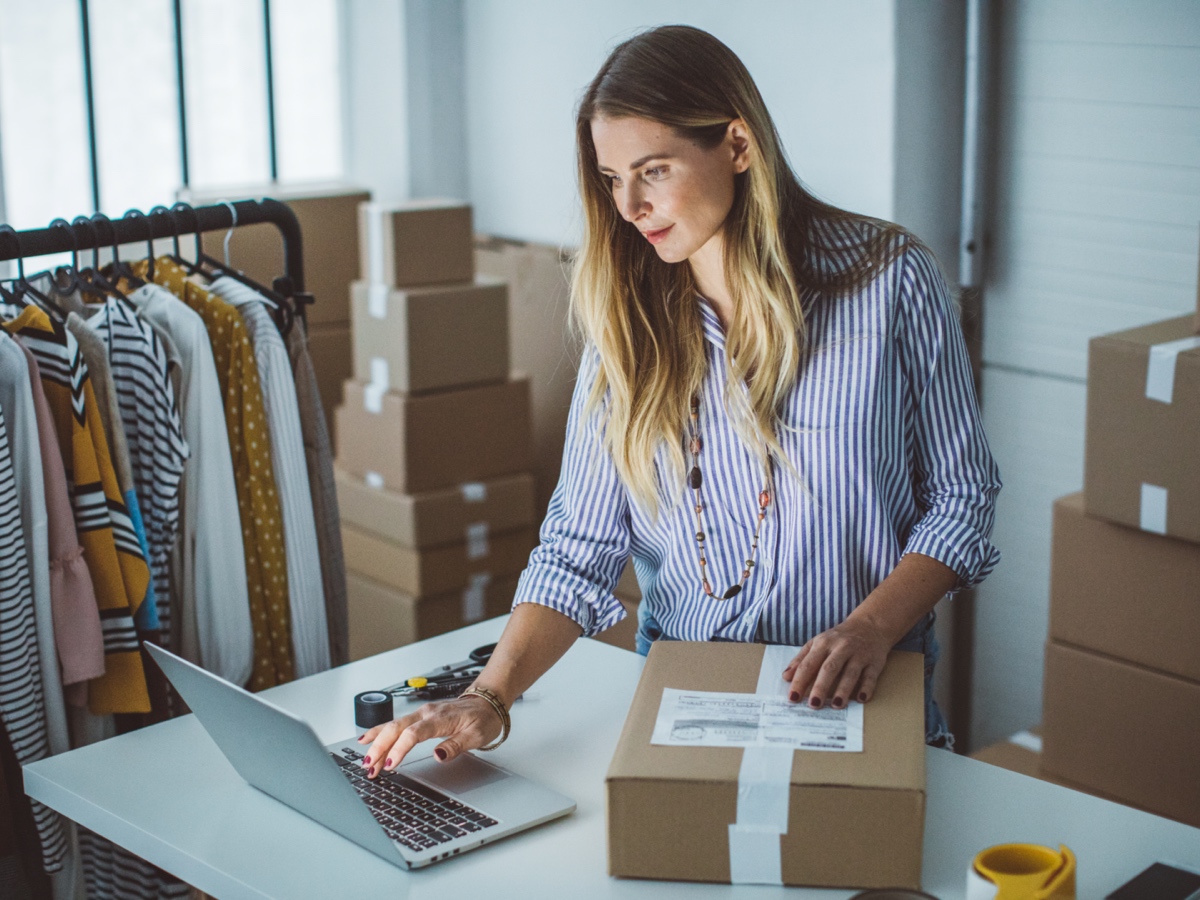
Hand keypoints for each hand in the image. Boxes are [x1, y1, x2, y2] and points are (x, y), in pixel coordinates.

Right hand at [357, 694, 502, 778]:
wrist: (487, 702)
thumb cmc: (483, 719)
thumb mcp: (476, 736)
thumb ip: (456, 746)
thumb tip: (438, 755)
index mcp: (440, 718)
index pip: (413, 733)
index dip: (399, 749)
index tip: (390, 765)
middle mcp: (427, 713)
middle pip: (396, 728)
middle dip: (380, 747)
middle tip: (369, 767)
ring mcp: (421, 713)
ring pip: (392, 726)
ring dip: (377, 743)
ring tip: (366, 761)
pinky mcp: (419, 717)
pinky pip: (396, 723)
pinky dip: (380, 732)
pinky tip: (368, 739)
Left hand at [782, 617, 891, 709]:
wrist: (869, 625)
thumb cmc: (838, 638)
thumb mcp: (817, 643)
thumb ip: (801, 659)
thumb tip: (786, 677)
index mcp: (823, 643)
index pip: (808, 664)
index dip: (800, 681)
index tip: (793, 698)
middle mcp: (841, 648)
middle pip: (829, 669)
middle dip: (820, 687)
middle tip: (813, 705)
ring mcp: (859, 654)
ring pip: (850, 673)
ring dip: (843, 690)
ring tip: (836, 705)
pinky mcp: (874, 662)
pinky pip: (871, 676)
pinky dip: (867, 688)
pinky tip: (861, 699)